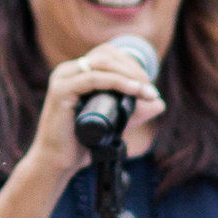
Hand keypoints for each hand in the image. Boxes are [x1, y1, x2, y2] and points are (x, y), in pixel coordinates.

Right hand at [28, 43, 167, 179]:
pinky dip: (117, 82)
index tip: (149, 86)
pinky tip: (134, 90)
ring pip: (103, 63)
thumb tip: (160, 103)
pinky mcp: (60, 91)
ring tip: (147, 92)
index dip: (132, 64)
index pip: (109, 54)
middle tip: (151, 91)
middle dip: (135, 69)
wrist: (56, 163)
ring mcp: (62, 79)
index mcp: (76, 72)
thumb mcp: (114, 122)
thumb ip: (134, 111)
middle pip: (108, 55)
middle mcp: (67, 71)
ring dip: (130, 75)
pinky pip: (93, 79)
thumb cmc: (81, 143)